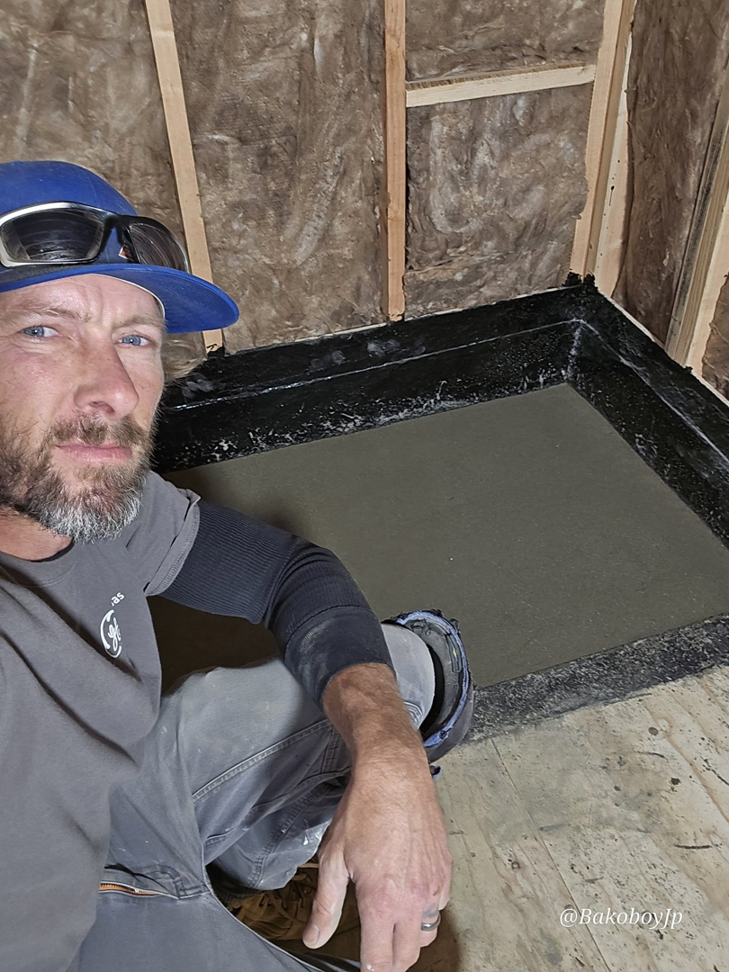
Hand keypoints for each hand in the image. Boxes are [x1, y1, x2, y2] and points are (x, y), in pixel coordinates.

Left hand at [303, 749, 451, 970]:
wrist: (394, 774)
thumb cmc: (363, 810)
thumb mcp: (333, 858)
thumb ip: (325, 905)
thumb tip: (314, 938)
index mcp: (382, 901)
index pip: (380, 962)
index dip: (369, 971)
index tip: (362, 967)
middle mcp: (413, 899)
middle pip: (408, 956)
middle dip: (390, 962)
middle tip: (375, 951)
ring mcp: (434, 884)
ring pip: (427, 933)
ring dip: (410, 937)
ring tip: (392, 923)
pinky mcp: (445, 869)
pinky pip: (439, 906)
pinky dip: (426, 910)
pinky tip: (408, 892)